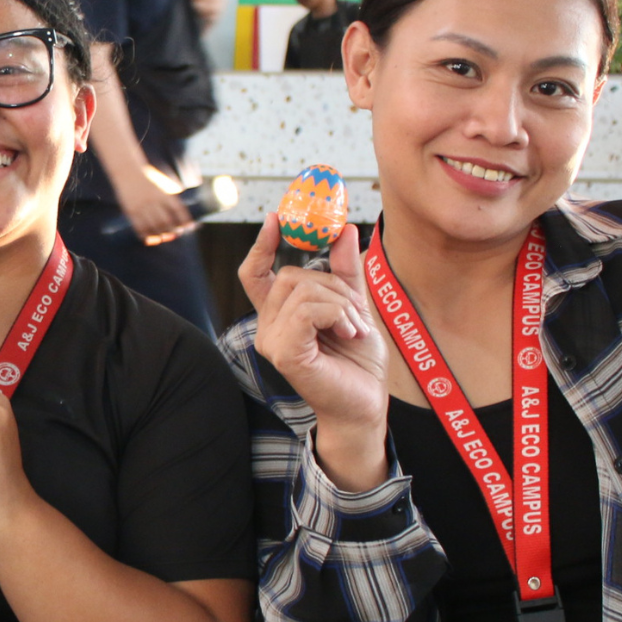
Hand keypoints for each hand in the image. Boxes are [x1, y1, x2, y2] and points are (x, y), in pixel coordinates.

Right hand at [113, 162, 195, 244]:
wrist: (127, 170)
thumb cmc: (148, 177)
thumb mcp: (162, 183)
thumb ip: (172, 194)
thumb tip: (181, 210)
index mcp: (163, 193)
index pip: (178, 210)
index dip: (185, 220)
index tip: (189, 227)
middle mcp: (153, 200)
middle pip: (166, 221)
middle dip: (173, 230)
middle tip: (176, 233)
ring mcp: (141, 206)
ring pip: (153, 227)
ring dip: (160, 235)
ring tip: (163, 237)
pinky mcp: (131, 210)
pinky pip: (139, 227)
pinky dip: (145, 235)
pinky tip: (150, 238)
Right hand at [239, 217, 389, 489]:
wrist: (365, 404)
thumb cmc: (357, 363)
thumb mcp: (354, 306)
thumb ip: (345, 271)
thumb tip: (343, 229)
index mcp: (279, 316)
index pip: (256, 274)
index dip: (262, 244)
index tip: (276, 217)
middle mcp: (267, 327)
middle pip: (290, 275)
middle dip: (332, 286)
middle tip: (355, 313)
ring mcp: (272, 341)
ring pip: (302, 289)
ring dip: (341, 303)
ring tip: (354, 328)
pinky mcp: (285, 353)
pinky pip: (307, 310)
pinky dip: (336, 314)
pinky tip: (349, 332)